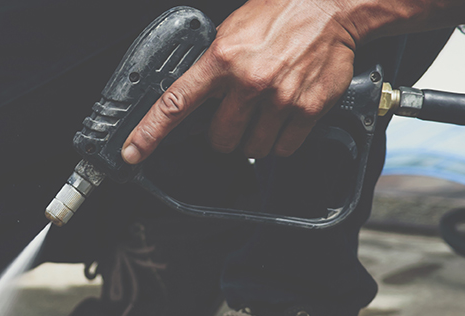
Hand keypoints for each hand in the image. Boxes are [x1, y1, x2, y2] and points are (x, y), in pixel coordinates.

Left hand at [122, 0, 358, 162]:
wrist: (331, 6)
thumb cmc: (280, 16)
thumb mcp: (231, 32)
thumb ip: (210, 67)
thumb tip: (190, 101)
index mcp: (221, 60)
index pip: (175, 103)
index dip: (149, 133)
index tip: (132, 152)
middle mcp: (248, 82)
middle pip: (219, 140)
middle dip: (226, 132)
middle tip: (239, 112)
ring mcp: (279, 98)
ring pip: (252, 149)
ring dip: (255, 138)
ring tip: (266, 109)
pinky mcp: (307, 110)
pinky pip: (283, 148)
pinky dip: (281, 140)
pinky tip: (285, 116)